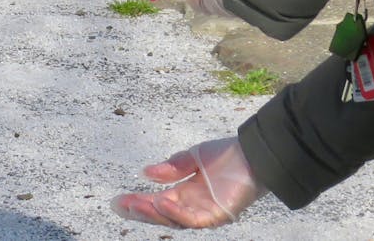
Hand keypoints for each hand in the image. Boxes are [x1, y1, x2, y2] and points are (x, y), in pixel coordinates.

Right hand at [111, 137, 266, 228]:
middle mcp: (194, 205)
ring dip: (154, 213)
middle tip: (119, 205)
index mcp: (187, 193)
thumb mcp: (193, 157)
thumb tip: (146, 173)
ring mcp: (206, 212)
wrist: (256, 153)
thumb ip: (172, 167)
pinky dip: (176, 213)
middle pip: (162, 213)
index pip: (158, 200)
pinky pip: (194, 220)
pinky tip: (161, 202)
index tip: (117, 200)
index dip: (138, 201)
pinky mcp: (219, 215)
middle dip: (140, 211)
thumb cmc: (229, 155)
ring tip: (135, 203)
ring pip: (174, 219)